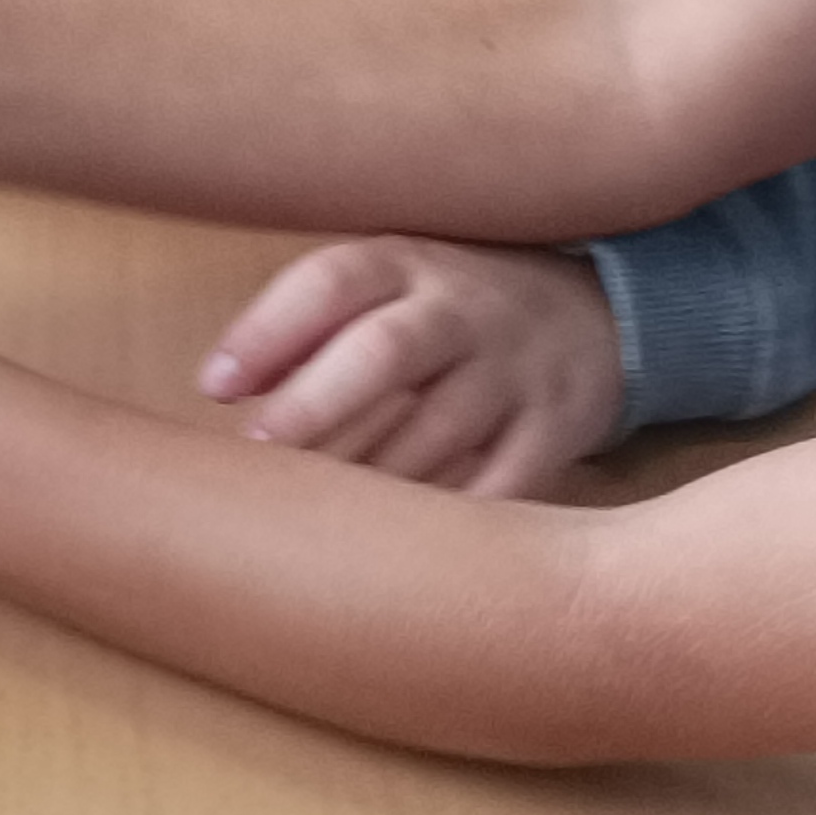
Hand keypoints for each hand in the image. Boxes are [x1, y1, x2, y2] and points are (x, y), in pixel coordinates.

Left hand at [199, 237, 625, 497]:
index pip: (332, 281)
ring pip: (441, 430)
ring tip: (312, 517)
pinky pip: (502, 485)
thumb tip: (218, 387)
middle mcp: (463, 311)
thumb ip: (311, 325)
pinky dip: (450, 518)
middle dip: (316, 405)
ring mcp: (515, 372)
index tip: (214, 386)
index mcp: (408, 264)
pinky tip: (400, 550)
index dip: (270, 330)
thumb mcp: (391, 288)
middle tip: (258, 451)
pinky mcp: (557, 431)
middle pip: (387, 352)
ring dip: (371, 476)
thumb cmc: (450, 313)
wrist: (601, 317)